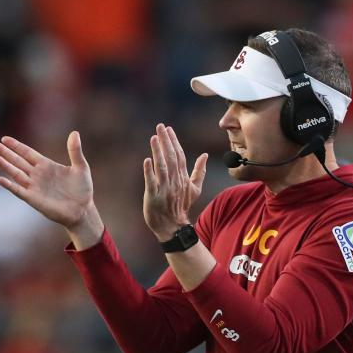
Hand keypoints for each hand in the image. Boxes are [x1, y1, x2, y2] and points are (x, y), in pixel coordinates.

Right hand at [0, 131, 99, 234]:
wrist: (82, 210)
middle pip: (18, 161)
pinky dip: (9, 185)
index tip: (5, 139)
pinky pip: (19, 191)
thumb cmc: (82, 189)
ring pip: (16, 173)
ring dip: (6, 166)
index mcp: (46, 165)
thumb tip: (74, 132)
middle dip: (6, 152)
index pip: (27, 153)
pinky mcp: (33, 199)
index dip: (16, 146)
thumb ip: (75, 151)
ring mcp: (34, 186)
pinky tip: (0, 179)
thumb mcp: (81, 167)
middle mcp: (37, 175)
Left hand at [142, 123, 207, 240]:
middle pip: (171, 158)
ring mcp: (164, 189)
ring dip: (158, 152)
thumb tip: (205, 155)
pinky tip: (147, 160)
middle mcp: (174, 181)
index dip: (174, 141)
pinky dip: (149, 172)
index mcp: (182, 178)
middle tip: (160, 127)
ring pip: (162, 167)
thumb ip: (200, 171)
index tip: (168, 128)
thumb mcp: (194, 189)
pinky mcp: (153, 197)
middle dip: (166, 141)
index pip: (179, 155)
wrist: (173, 226)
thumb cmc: (181, 206)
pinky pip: (152, 183)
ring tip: (154, 138)